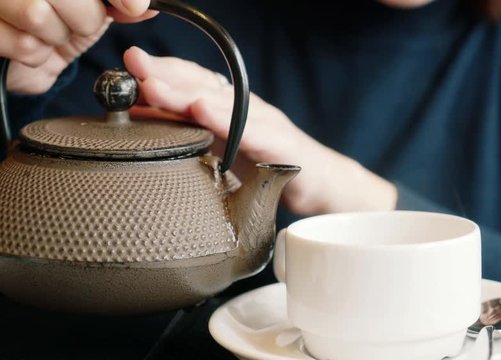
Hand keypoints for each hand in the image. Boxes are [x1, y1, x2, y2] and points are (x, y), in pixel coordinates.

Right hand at [1, 0, 155, 94]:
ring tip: (49, 34)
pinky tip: (29, 46)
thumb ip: (121, 3)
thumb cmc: (56, 23)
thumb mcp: (93, 7)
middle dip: (84, 16)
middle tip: (76, 23)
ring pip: (39, 16)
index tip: (134, 7)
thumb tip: (146, 7)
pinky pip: (25, 45)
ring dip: (56, 36)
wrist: (19, 58)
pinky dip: (36, 54)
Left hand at [123, 46, 397, 215]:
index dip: (163, 71)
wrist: (321, 185)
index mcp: (229, 108)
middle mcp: (246, 108)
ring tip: (155, 86)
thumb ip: (187, 134)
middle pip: (203, 85)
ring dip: (186, 93)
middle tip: (134, 65)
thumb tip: (140, 122)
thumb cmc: (267, 166)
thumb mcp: (221, 150)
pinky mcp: (281, 146)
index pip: (194, 81)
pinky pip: (251, 131)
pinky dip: (225, 120)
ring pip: (222, 103)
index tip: (129, 64)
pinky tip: (202, 111)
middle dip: (167, 74)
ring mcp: (265, 123)